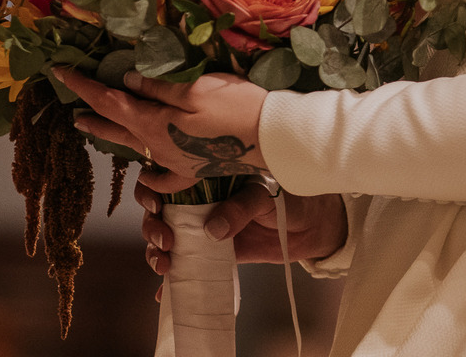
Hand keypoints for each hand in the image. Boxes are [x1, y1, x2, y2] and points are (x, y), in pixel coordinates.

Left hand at [55, 67, 269, 192]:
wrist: (271, 140)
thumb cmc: (236, 107)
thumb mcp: (196, 87)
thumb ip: (159, 85)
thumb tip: (128, 80)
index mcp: (153, 123)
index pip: (108, 100)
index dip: (82, 85)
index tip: (59, 73)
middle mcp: (158, 147)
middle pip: (116, 128)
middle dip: (93, 116)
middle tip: (72, 112)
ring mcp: (176, 162)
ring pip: (136, 149)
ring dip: (115, 137)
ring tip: (99, 131)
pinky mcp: (195, 169)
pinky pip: (165, 178)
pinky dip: (152, 176)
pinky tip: (147, 173)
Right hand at [137, 177, 346, 276]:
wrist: (313, 226)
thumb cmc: (291, 196)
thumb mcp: (266, 193)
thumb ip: (241, 206)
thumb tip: (213, 229)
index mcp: (207, 174)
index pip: (167, 175)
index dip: (152, 188)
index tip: (156, 205)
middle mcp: (200, 199)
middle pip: (159, 209)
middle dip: (151, 225)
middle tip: (165, 239)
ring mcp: (204, 227)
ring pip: (167, 237)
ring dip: (156, 251)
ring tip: (165, 264)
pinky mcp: (214, 253)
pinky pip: (186, 263)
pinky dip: (172, 278)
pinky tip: (162, 290)